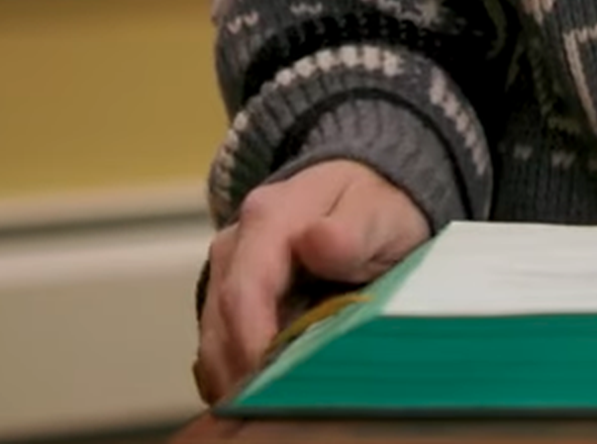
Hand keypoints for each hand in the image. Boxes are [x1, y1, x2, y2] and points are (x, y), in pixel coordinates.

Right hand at [195, 160, 430, 404]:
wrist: (366, 191)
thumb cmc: (377, 206)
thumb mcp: (381, 213)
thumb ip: (352, 231)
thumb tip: (315, 242)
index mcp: (269, 217)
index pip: (243, 293)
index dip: (253, 346)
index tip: (273, 386)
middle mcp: (235, 243)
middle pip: (221, 324)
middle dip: (244, 371)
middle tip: (279, 405)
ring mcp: (227, 270)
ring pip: (214, 340)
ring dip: (240, 375)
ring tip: (278, 400)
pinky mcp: (227, 295)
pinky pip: (221, 344)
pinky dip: (238, 370)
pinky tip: (269, 387)